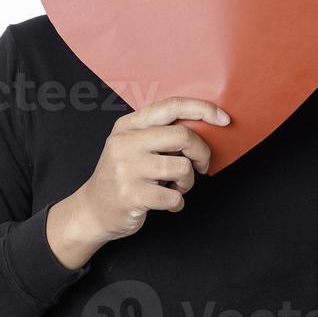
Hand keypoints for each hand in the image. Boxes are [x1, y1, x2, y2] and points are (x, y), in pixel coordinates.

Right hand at [45, 97, 229, 268]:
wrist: (93, 210)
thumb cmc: (123, 175)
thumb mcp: (133, 145)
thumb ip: (160, 133)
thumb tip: (204, 126)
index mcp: (129, 125)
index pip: (172, 106)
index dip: (203, 109)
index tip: (224, 119)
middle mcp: (125, 143)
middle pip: (182, 136)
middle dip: (201, 153)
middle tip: (201, 165)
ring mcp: (127, 169)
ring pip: (182, 168)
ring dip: (188, 182)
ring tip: (176, 187)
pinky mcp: (131, 195)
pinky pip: (174, 198)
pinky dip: (177, 203)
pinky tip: (166, 203)